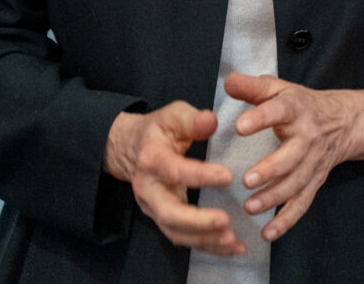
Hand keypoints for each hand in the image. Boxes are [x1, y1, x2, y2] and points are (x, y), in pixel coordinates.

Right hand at [103, 102, 245, 255]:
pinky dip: (207, 245)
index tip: (228, 176)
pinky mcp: (164, 220)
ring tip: (232, 240)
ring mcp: (155, 209)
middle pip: (170, 214)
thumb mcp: (172, 116)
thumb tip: (211, 122)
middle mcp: (149, 190)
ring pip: (177, 233)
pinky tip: (231, 247)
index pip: (175, 171)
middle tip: (225, 221)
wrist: (131, 150)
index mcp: (152, 160)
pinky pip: (184, 238)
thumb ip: (192, 120)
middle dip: (198, 222)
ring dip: (205, 240)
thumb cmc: (157, 131)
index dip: (201, 176)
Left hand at [226, 72, 363, 242]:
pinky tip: (268, 233)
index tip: (239, 126)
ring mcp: (312, 162)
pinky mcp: (314, 182)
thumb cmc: (300, 104)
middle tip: (246, 179)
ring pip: (296, 183)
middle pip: (291, 156)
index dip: (260, 118)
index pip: (278, 111)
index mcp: (295, 108)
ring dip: (274, 198)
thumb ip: (252, 87)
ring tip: (250, 206)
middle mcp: (307, 137)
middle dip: (271, 169)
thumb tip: (228, 81)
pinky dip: (286, 221)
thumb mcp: (278, 88)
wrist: (342, 122)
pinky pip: (302, 204)